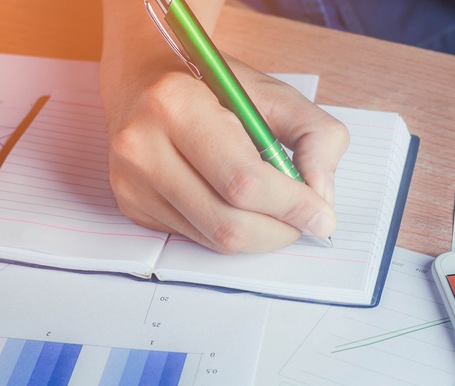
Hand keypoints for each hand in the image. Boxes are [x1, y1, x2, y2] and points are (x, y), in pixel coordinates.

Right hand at [99, 5, 347, 253]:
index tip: (323, 215)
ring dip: (260, 235)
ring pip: (214, 239)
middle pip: (229, 223)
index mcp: (176, 104)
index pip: (243, 181)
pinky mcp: (131, 205)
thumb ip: (316, 136)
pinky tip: (238, 204)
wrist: (145, 76)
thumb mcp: (274, 93)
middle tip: (305, 220)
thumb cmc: (213, 85)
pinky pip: (196, 238)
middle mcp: (142, 146)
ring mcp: (131, 181)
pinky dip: (231, 231)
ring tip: (277, 211)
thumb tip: (321, 197)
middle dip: (280, 230)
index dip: (292, 206)